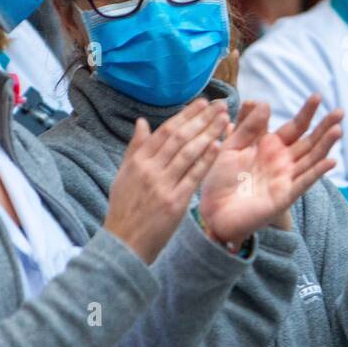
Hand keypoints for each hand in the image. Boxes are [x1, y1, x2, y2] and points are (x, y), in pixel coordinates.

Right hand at [103, 99, 228, 263]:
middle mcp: (149, 170)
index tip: (202, 102)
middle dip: (202, 119)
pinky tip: (218, 145)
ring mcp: (162, 186)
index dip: (185, 114)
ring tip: (224, 119)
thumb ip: (135, 148)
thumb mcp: (123, 175)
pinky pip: (193, 176)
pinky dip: (205, 160)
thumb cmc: (124, 209)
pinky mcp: (174, 202)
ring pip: (188, 153)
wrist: (123, 243)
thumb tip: (142, 122)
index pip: (165, 131)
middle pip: (179, 138)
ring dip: (208, 133)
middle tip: (220, 105)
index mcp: (137, 161)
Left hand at [199, 95, 342, 246]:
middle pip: (309, 141)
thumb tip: (263, 102)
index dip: (307, 112)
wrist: (212, 210)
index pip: (295, 126)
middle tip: (340, 112)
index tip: (318, 96)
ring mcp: (285, 178)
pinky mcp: (284, 196)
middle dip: (325, 127)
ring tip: (337, 130)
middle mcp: (282, 161)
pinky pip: (303, 182)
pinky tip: (330, 161)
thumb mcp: (231, 146)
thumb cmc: (220, 178)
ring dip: (325, 145)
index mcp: (270, 146)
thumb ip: (247, 126)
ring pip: (311, 159)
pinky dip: (316, 172)